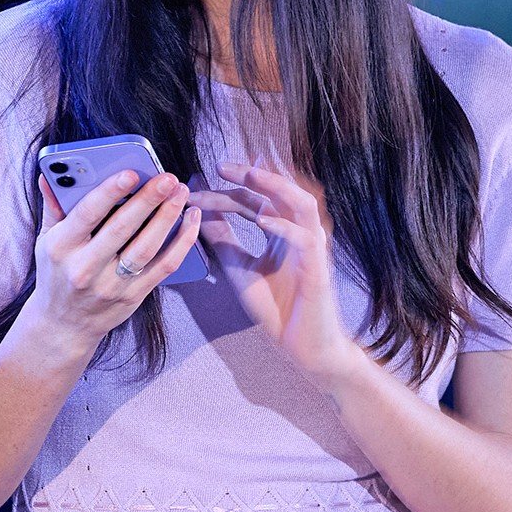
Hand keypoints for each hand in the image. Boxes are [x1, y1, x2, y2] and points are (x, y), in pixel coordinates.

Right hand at [15, 168, 202, 370]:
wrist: (65, 324)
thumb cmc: (57, 273)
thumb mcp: (47, 241)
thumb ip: (53, 207)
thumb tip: (51, 174)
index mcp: (61, 248)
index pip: (86, 215)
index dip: (109, 192)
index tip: (131, 173)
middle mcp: (85, 268)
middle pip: (121, 229)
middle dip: (148, 200)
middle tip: (168, 178)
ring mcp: (111, 285)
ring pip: (146, 247)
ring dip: (168, 218)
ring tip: (181, 193)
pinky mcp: (134, 296)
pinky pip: (164, 266)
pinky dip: (182, 242)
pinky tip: (191, 220)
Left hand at [197, 163, 367, 384]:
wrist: (301, 344)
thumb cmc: (276, 306)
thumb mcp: (238, 267)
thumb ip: (222, 239)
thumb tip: (198, 210)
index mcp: (281, 230)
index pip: (254, 200)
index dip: (224, 191)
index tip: (193, 188)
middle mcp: (298, 232)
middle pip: (279, 191)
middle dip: (251, 175)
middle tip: (220, 166)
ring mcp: (312, 248)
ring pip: (302, 204)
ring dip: (276, 187)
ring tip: (248, 176)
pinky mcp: (318, 268)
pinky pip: (307, 239)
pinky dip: (286, 227)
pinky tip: (263, 221)